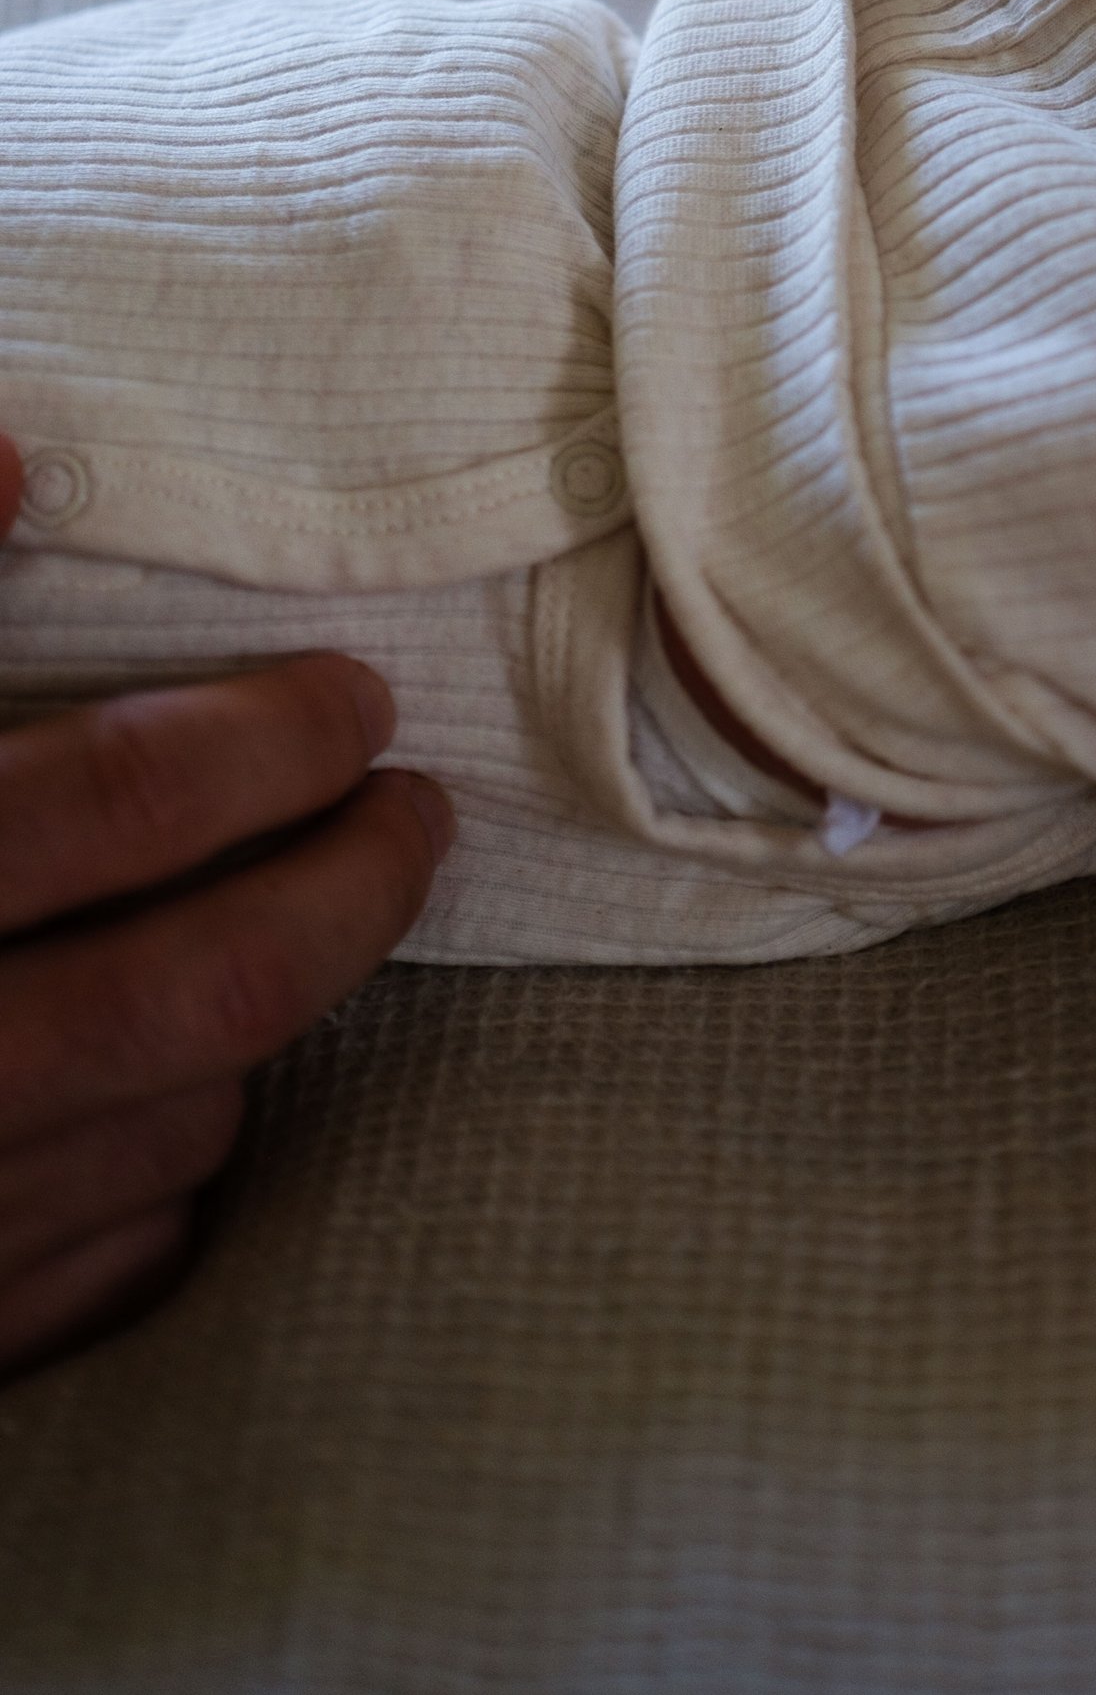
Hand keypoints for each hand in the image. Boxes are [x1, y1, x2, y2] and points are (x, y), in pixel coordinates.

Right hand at [0, 439, 450, 1379]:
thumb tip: (9, 455)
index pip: (116, 803)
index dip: (266, 742)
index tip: (353, 699)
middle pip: (197, 990)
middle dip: (343, 891)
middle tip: (415, 819)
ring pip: (167, 1136)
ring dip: (255, 1038)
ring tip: (291, 941)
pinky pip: (90, 1281)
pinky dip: (158, 1191)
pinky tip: (168, 1120)